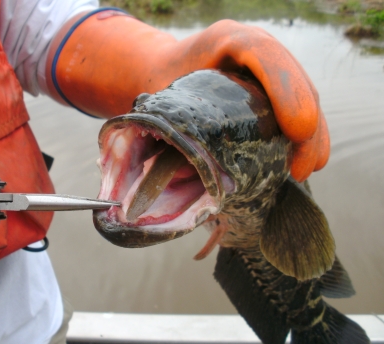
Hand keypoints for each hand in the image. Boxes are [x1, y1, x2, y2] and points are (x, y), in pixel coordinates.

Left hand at [49, 10, 328, 180]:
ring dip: (312, 137)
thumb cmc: (160, 87)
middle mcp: (254, 49)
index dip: (286, 90)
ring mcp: (268, 68)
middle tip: (301, 168)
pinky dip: (306, 137)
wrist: (165, 71)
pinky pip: (299, 109)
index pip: (263, 54)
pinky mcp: (273, 88)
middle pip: (295, 81)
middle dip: (307, 127)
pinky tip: (305, 163)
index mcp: (225, 40)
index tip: (297, 131)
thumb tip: (192, 174)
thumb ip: (172, 124)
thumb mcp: (160, 100)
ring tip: (304, 171)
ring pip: (305, 97)